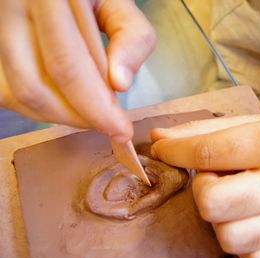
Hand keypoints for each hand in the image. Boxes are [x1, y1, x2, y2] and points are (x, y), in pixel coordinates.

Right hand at [0, 0, 155, 141]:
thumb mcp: (119, 8)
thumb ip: (132, 38)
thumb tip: (120, 84)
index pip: (67, 65)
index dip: (95, 107)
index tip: (120, 129)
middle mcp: (9, 11)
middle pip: (36, 87)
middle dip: (79, 117)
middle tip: (111, 125)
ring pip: (19, 94)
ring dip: (62, 115)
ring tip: (94, 112)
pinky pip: (9, 93)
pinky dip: (43, 107)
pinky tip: (70, 103)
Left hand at [151, 106, 259, 257]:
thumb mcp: (254, 121)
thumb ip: (204, 131)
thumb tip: (159, 141)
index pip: (209, 153)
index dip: (175, 153)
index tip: (163, 152)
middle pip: (214, 204)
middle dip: (202, 192)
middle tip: (214, 180)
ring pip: (229, 238)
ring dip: (219, 220)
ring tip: (232, 201)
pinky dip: (240, 243)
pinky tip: (246, 221)